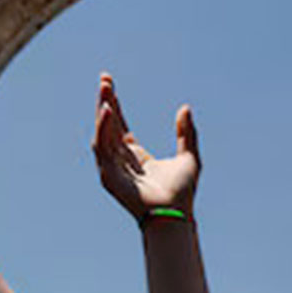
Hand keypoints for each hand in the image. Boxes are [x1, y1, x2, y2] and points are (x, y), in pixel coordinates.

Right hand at [92, 73, 199, 222]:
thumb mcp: (189, 157)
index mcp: (136, 155)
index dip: (114, 103)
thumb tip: (185, 108)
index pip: (119, 124)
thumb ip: (187, 133)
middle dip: (105, 101)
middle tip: (105, 79)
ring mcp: (113, 168)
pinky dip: (103, 129)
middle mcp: (121, 160)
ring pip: (102, 134)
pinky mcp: (108, 177)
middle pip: (108, 125)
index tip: (109, 82)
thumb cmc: (183, 192)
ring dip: (102, 112)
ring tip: (106, 90)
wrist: (177, 213)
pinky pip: (102, 148)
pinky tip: (108, 112)